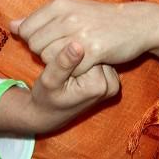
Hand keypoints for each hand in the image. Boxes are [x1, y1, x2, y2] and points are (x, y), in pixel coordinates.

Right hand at [0, 40, 119, 135]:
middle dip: (81, 56)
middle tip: (65, 71)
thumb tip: (77, 45)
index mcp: (98, 85)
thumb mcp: (50, 81)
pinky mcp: (111, 81)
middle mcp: (111, 85)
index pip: (90, 51)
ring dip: (84, 59)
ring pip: (99, 56)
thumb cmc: (45, 98)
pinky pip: (100, 62)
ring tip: (71, 73)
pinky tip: (78, 73)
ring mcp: (113, 84)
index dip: (72, 53)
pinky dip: (88, 63)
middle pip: (98, 53)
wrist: (49, 114)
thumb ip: (64, 63)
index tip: (61, 68)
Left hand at [10, 0, 158, 75]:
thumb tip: (12, 25)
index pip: (27, 30)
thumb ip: (40, 19)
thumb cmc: (101, 19)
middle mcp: (67, 17)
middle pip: (35, 46)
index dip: (35, 41)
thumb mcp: (69, 11)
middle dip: (46, 54)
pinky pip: (71, 69)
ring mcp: (80, 34)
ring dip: (61, 64)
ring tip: (77, 57)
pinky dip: (77, 71)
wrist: (137, 23)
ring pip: (49, 59)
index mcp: (60, 4)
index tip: (53, 41)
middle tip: (67, 51)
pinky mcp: (93, 51)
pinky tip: (88, 63)